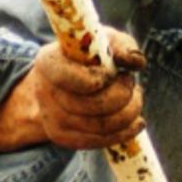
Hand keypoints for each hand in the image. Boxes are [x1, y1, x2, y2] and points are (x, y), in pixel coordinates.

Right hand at [0, 28, 146, 151]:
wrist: (62, 82)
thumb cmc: (86, 57)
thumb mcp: (102, 41)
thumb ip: (120, 45)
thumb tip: (135, 62)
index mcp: (49, 62)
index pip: (71, 78)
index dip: (100, 78)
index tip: (114, 72)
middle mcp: (45, 92)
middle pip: (94, 105)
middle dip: (123, 94)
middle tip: (130, 82)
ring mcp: (52, 119)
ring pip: (102, 126)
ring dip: (130, 112)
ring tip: (135, 97)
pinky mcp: (63, 138)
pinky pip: (100, 141)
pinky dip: (125, 132)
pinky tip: (136, 121)